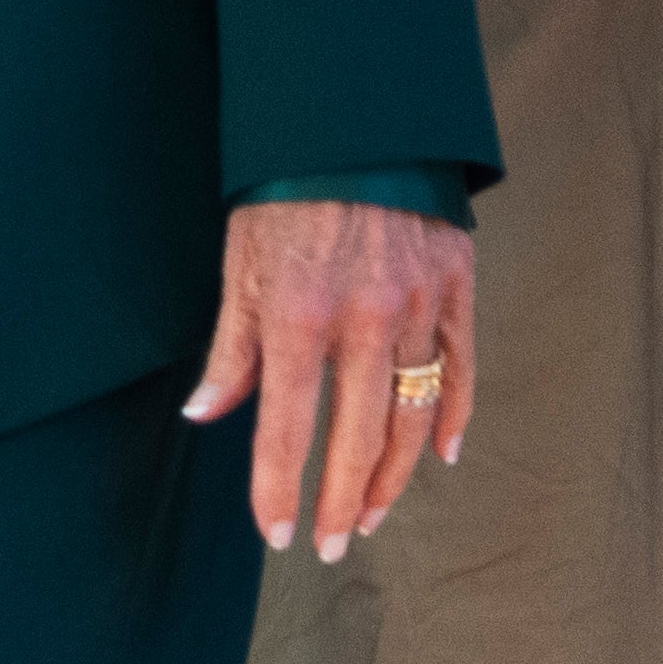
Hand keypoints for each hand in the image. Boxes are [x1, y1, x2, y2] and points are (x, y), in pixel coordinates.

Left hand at [187, 198, 476, 562]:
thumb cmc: (284, 189)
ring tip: (374, 514)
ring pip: (412, 417)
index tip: (278, 535)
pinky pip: (459, 368)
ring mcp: (418, 305)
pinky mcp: (456, 285)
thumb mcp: (241, 264)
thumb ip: (231, 348)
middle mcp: (363, 320)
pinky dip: (452, 417)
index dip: (278, 491)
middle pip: (357, 440)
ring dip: (393, 476)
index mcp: (298, 316)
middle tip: (334, 546)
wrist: (355, 116)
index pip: (285, 431)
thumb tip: (203, 415)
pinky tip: (441, 456)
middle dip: (343, 503)